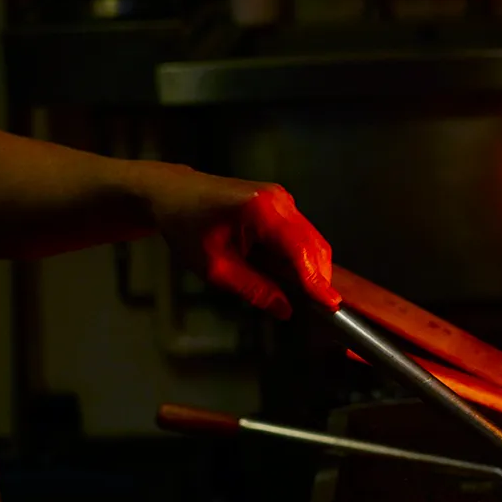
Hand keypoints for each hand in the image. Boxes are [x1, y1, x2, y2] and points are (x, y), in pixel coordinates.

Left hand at [137, 163, 341, 317]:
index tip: (331, 305)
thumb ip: (253, 289)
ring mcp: (281, 198)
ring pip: (312, 240)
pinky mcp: (280, 202)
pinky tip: (285, 272)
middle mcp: (277, 199)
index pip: (301, 251)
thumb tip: (285, 308)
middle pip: (314, 245)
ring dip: (310, 267)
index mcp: (260, 210)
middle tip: (316, 307)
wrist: (171, 193)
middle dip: (318, 277)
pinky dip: (300, 256)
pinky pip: (301, 234)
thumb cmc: (185, 224)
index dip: (318, 281)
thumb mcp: (214, 267)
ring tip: (297, 292)